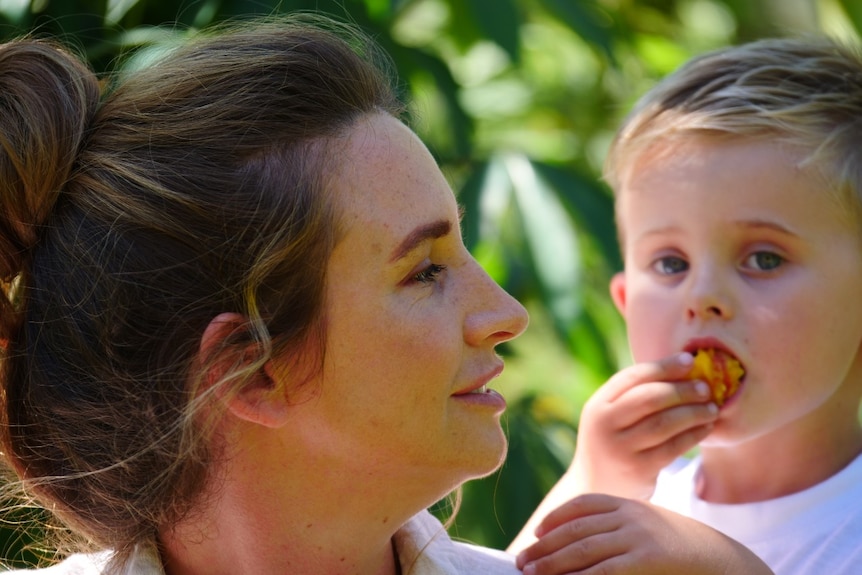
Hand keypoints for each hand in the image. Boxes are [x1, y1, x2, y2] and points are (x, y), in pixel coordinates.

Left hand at [516, 493, 773, 574]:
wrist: (727, 564)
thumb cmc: (688, 551)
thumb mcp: (654, 529)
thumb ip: (623, 530)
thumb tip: (586, 542)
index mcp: (631, 504)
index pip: (584, 504)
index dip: (557, 517)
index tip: (538, 529)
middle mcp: (630, 516)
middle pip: (575, 528)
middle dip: (545, 545)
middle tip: (523, 560)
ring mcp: (636, 538)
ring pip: (581, 550)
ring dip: (551, 563)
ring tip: (531, 573)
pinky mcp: (644, 561)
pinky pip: (601, 571)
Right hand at [571, 352, 716, 498]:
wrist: (596, 489)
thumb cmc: (612, 444)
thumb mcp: (610, 418)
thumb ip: (632, 397)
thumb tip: (680, 369)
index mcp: (597, 405)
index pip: (632, 377)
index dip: (663, 366)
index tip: (689, 360)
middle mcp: (604, 425)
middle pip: (650, 398)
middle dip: (682, 389)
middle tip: (706, 387)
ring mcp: (620, 448)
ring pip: (665, 422)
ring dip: (693, 412)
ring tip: (712, 408)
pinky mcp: (638, 469)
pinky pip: (674, 446)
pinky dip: (694, 434)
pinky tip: (706, 428)